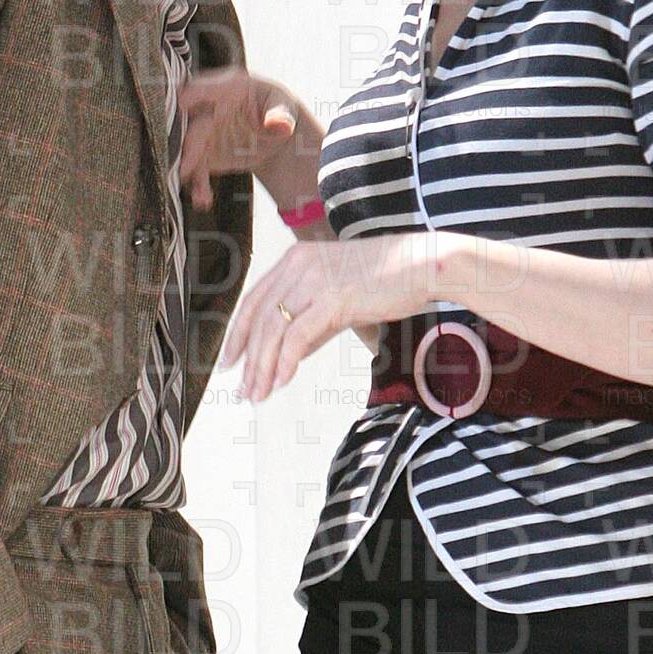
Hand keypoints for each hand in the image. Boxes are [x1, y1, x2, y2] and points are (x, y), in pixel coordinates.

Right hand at [175, 68, 303, 207]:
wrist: (275, 134)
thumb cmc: (279, 110)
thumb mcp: (285, 108)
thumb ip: (281, 115)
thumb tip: (280, 125)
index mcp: (227, 88)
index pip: (200, 88)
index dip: (188, 96)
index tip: (181, 107)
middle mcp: (207, 108)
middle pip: (186, 124)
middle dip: (181, 144)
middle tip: (182, 166)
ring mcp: (203, 132)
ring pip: (187, 150)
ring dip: (188, 171)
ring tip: (199, 193)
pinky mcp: (203, 154)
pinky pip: (196, 169)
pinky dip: (197, 185)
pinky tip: (204, 199)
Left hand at [220, 233, 439, 399]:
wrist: (423, 266)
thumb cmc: (387, 281)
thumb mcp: (339, 298)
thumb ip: (312, 323)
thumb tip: (290, 357)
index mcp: (294, 260)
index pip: (254, 300)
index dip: (237, 334)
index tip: (230, 362)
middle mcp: (298, 265)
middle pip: (259, 318)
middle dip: (248, 359)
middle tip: (243, 389)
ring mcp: (314, 278)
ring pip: (274, 329)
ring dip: (263, 366)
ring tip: (260, 393)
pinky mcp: (332, 296)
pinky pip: (298, 335)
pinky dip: (285, 361)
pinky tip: (282, 380)